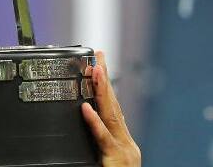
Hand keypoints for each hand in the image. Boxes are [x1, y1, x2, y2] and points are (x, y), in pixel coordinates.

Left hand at [82, 51, 141, 166]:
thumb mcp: (106, 162)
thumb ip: (99, 144)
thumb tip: (86, 123)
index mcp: (122, 142)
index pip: (113, 108)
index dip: (106, 87)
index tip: (98, 66)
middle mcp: (126, 142)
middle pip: (113, 105)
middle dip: (105, 79)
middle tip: (98, 55)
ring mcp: (123, 150)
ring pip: (110, 115)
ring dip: (102, 90)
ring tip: (95, 69)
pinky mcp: (116, 159)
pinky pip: (103, 138)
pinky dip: (94, 122)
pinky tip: (86, 108)